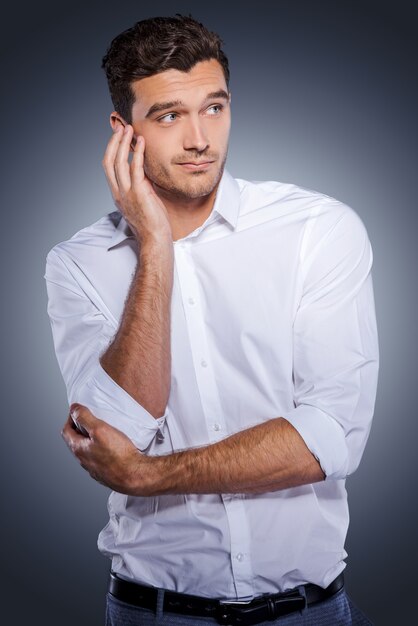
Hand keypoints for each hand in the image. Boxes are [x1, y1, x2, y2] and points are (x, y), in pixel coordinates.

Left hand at [62, 404, 151, 494]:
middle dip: (81, 428)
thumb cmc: (118, 454)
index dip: (71, 418)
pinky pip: (98, 459)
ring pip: (87, 451)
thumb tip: (74, 409)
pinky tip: (112, 447)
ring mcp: (93, 468)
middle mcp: (83, 460)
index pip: (66, 431)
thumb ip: (85, 418)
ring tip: (104, 432)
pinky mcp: (104, 473)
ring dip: (91, 440)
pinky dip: (101, 450)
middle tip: (92, 419)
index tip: (79, 411)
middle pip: (76, 441)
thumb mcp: (100, 429)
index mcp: (79, 449)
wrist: (133, 476)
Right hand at [102, 125, 171, 244]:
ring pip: (119, 162)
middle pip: (109, 161)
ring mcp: (126, 193)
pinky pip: (135, 168)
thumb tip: (144, 172)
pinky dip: (137, 153)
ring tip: (129, 130)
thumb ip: (140, 186)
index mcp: (117, 194)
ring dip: (123, 143)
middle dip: (114, 142)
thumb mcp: (142, 201)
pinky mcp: (138, 193)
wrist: (154, 239)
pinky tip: (141, 142)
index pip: (108, 167)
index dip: (111, 150)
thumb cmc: (152, 223)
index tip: (117, 137)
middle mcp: (118, 192)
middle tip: (121, 127)